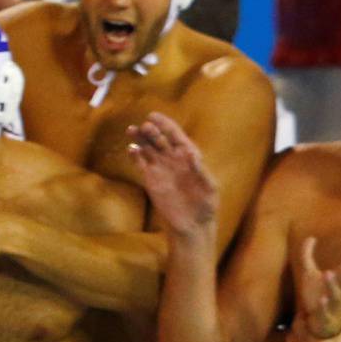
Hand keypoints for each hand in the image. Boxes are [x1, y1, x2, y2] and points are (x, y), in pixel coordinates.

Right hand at [127, 112, 216, 235]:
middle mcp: (173, 159)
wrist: (192, 225)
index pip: (175, 135)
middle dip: (151, 131)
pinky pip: (140, 164)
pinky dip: (135, 156)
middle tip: (144, 127)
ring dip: (139, 139)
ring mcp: (161, 168)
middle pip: (159, 139)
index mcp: (189, 156)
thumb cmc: (205, 206)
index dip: (165, 124)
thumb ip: (201, 171)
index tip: (153, 116)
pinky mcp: (150, 180)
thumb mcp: (210, 188)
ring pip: (147, 148)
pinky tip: (130, 149)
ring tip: (131, 130)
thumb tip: (191, 154)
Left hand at [292, 235, 340, 339]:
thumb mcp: (310, 274)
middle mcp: (338, 292)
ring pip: (335, 295)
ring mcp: (332, 306)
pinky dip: (323, 306)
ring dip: (332, 285)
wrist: (322, 326)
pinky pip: (324, 312)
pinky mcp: (323, 318)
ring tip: (328, 273)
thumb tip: (310, 237)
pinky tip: (322, 299)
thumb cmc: (318, 295)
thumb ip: (307, 255)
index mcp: (338, 281)